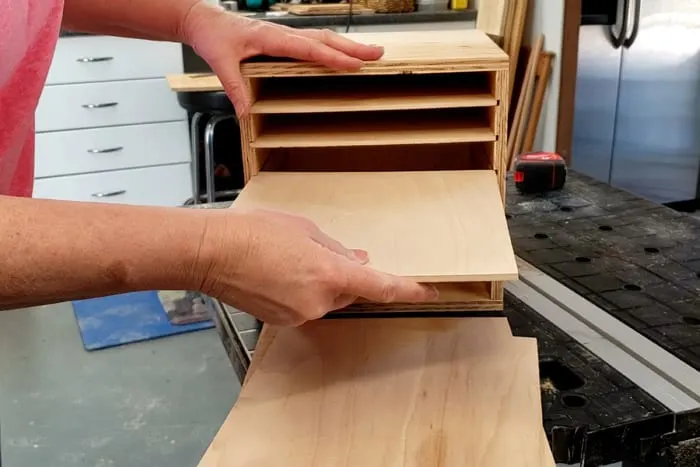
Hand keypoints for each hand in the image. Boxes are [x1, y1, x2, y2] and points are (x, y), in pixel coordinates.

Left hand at [182, 3, 383, 116]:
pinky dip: (333, 47)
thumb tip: (244, 112)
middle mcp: (282, 33)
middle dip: (352, 47)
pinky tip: (343, 54)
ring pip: (322, 39)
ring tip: (370, 54)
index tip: (354, 64)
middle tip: (378, 55)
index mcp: (270, 38)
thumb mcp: (220, 62)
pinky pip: (314, 42)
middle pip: (324, 39)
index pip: (308, 48)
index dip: (332, 57)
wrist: (205, 20)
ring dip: (347, 46)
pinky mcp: (284, 39)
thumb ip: (234, 86)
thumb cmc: (213, 36)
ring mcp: (285, 35)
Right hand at [196, 208, 438, 325]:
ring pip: (327, 299)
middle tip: (320, 253)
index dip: (409, 289)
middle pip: (349, 292)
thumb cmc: (256, 233)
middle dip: (344, 275)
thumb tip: (358, 260)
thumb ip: (336, 249)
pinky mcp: (284, 321)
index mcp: (330, 275)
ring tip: (290, 259)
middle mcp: (319, 302)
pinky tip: (281, 273)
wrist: (213, 254)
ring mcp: (301, 315)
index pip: (381, 288)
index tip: (429, 291)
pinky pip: (307, 306)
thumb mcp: (305, 231)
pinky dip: (303, 291)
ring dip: (320, 282)